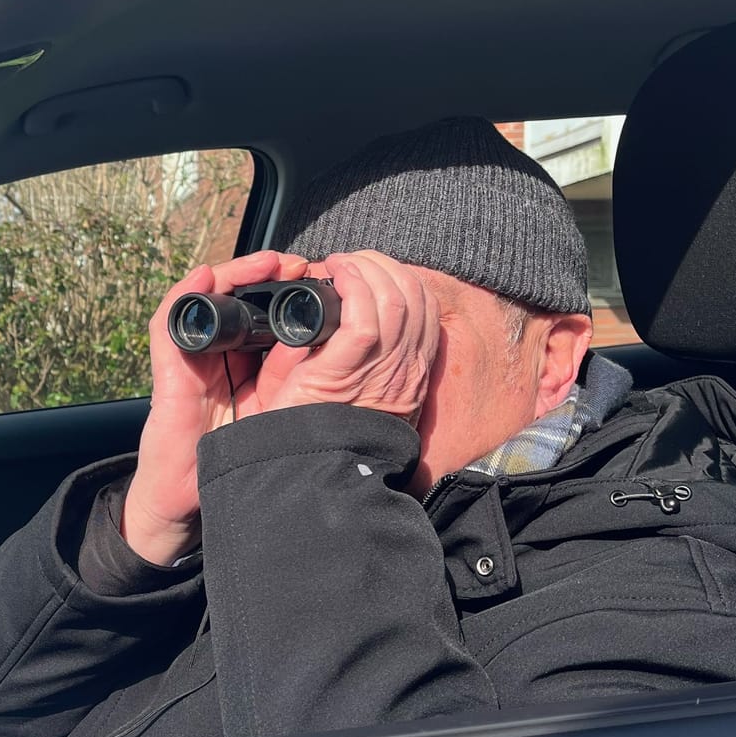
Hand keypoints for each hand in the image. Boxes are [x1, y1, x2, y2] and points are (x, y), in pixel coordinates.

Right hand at [121, 251, 307, 563]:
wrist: (196, 489)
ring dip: (237, 273)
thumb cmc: (236, 451)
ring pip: (208, 295)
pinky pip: (170, 318)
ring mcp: (192, 352)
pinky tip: (207, 277)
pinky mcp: (169, 363)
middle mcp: (219, 347)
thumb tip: (326, 329)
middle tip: (297, 264)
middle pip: (238, 294)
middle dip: (267, 273)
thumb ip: (293, 368)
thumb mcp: (279, 403)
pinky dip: (187, 293)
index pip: (265, 307)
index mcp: (246, 354)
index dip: (289, 288)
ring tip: (266, 264)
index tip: (321, 278)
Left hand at [257, 251, 439, 419]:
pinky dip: (351, 284)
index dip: (401, 279)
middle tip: (349, 262)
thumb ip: (363, 362)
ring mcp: (382, 370)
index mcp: (411, 374)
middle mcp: (406, 370)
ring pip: (394, 297)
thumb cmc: (323, 435)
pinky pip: (364, 314)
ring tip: (339, 264)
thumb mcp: (360, 397)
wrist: (311, 474)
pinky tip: (333, 274)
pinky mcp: (349, 372)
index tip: (369, 271)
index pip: (424, 310)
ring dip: (364, 268)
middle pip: (414, 295)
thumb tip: (342, 324)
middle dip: (382, 266)